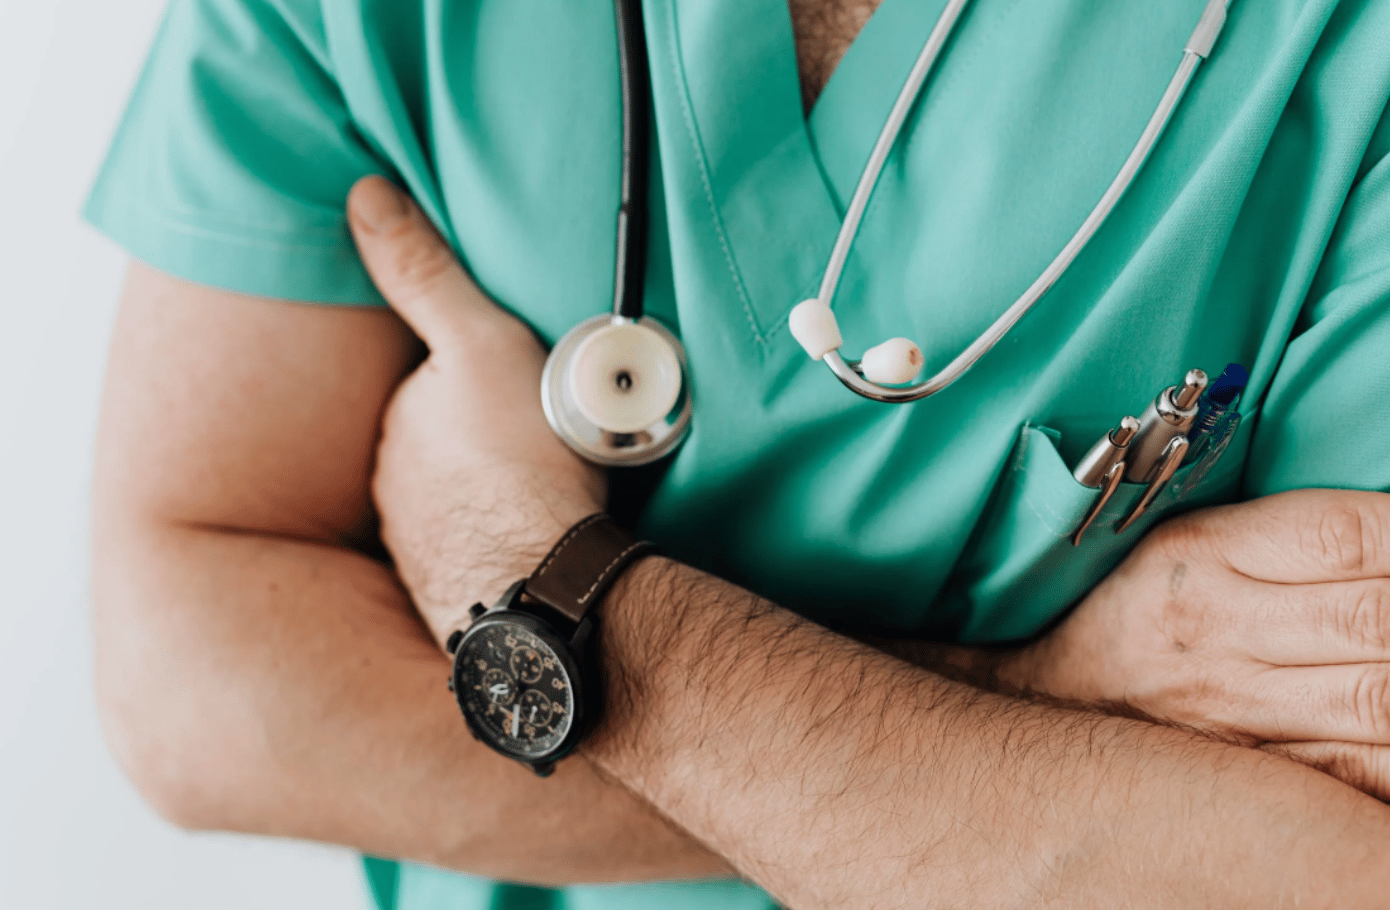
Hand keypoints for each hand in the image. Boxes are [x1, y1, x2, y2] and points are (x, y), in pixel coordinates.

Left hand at [346, 176, 605, 645]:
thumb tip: (364, 196)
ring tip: (543, 491)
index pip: (426, 387)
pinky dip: (496, 540)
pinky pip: (472, 550)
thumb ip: (423, 272)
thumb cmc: (521, 459)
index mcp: (397, 422)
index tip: (518, 389)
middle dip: (477, 438)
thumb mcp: (479, 342)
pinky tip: (531, 542)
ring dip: (486, 492)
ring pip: (452, 499)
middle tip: (539, 438)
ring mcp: (417, 543)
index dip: (474, 381)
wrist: (543, 581)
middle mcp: (391, 485)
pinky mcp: (449, 590)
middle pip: (438, 444)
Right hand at [1000, 489, 1389, 797]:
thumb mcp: (1186, 542)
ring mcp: (1238, 711)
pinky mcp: (1257, 773)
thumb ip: (1289, 536)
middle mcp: (1218, 630)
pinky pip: (1365, 772)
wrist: (1046, 701)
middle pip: (1375, 618)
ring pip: (1383, 701)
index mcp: (1201, 554)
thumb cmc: (1131, 610)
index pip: (1344, 535)